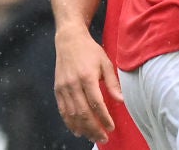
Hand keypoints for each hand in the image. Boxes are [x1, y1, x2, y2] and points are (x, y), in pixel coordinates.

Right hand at [54, 26, 120, 142]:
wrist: (69, 41)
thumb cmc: (91, 51)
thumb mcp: (106, 63)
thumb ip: (113, 83)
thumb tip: (121, 100)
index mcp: (87, 77)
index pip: (96, 103)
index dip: (103, 118)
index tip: (111, 127)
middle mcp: (73, 85)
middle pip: (83, 113)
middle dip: (93, 128)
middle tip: (103, 137)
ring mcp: (63, 88)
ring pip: (71, 114)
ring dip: (82, 128)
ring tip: (92, 137)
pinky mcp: (57, 90)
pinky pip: (62, 110)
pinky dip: (69, 122)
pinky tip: (77, 130)